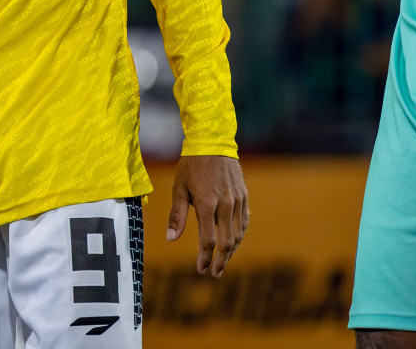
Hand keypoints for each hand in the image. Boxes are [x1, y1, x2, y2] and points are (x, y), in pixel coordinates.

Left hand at [165, 155, 247, 277]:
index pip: (209, 240)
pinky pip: (244, 222)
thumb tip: (171, 239)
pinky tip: (233, 243)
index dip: (205, 257)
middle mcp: (225, 204)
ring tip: (222, 263)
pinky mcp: (244, 196)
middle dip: (220, 261)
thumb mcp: (179, 188)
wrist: (213, 142)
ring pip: (238, 234)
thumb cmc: (191, 165)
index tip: (201, 269)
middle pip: (227, 242)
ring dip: (231, 252)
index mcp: (207, 204)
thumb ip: (177, 215)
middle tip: (214, 273)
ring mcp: (237, 200)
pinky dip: (239, 236)